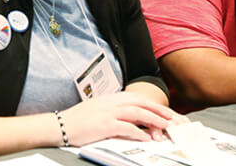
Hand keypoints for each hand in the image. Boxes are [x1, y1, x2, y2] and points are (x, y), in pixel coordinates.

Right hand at [59, 92, 179, 145]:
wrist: (61, 124)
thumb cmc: (80, 120)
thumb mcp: (101, 110)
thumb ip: (117, 112)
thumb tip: (134, 119)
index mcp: (113, 98)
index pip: (140, 98)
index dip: (156, 105)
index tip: (168, 113)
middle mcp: (113, 102)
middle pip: (142, 103)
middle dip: (160, 111)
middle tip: (174, 119)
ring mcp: (109, 112)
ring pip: (138, 113)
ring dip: (154, 119)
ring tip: (165, 127)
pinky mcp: (104, 124)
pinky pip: (126, 127)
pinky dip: (138, 132)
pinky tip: (146, 138)